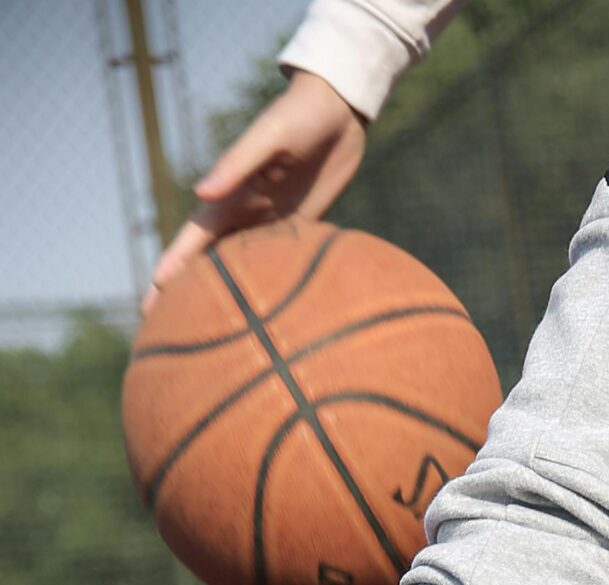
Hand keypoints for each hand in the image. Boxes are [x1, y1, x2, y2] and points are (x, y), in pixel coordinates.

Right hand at [143, 72, 366, 312]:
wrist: (338, 111)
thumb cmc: (297, 115)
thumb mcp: (266, 136)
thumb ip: (236, 164)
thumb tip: (201, 192)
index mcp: (230, 194)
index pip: (194, 238)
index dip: (174, 267)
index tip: (153, 296)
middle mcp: (245, 214)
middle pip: (210, 262)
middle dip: (187, 294)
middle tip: (163, 328)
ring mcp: (272, 224)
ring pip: (242, 270)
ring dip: (225, 299)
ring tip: (208, 332)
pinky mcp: (301, 230)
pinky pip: (280, 266)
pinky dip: (267, 289)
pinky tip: (265, 315)